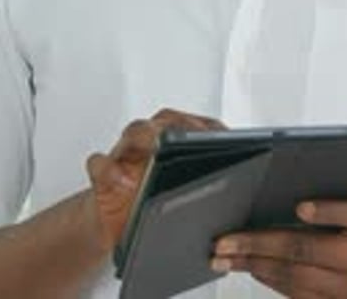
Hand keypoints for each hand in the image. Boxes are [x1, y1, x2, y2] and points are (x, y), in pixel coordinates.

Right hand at [86, 107, 223, 250]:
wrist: (116, 226)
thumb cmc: (155, 209)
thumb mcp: (186, 201)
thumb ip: (210, 188)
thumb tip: (246, 198)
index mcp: (177, 146)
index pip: (197, 126)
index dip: (210, 128)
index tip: (224, 136)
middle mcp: (153, 143)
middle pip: (167, 120)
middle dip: (180, 125)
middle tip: (190, 136)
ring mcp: (128, 154)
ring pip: (136, 130)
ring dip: (146, 136)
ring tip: (157, 151)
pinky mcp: (103, 175)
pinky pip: (99, 163)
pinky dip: (110, 170)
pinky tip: (123, 183)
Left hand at [212, 199, 346, 297]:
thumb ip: (340, 201)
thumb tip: (287, 196)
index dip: (329, 211)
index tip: (301, 207)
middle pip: (310, 250)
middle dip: (261, 244)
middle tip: (226, 240)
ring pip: (297, 277)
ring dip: (255, 265)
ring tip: (225, 257)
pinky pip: (299, 296)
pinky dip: (270, 280)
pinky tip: (250, 268)